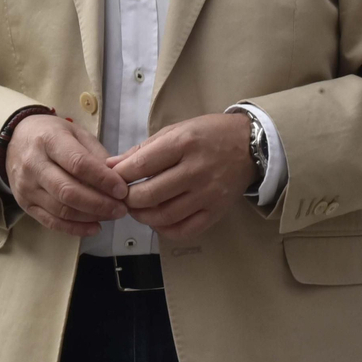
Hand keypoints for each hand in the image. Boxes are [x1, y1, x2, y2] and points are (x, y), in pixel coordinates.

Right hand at [4, 115, 127, 236]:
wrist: (14, 140)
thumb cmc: (50, 134)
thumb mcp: (74, 132)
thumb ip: (95, 153)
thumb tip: (118, 177)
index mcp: (49, 140)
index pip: (78, 164)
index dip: (103, 179)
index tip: (122, 190)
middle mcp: (34, 164)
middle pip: (68, 191)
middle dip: (100, 203)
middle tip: (121, 208)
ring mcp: (27, 187)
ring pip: (61, 210)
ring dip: (90, 216)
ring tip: (111, 216)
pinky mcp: (25, 204)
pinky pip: (51, 222)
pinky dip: (75, 228)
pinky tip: (94, 227)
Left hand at [107, 113, 255, 243]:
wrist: (250, 145)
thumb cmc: (209, 134)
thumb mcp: (175, 130)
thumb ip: (143, 150)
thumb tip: (111, 166)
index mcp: (183, 143)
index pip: (141, 165)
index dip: (120, 176)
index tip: (112, 180)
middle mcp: (195, 170)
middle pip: (149, 194)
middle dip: (128, 199)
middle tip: (122, 197)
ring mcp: (207, 194)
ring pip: (164, 215)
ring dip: (142, 216)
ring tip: (136, 209)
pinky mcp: (216, 212)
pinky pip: (184, 230)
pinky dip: (164, 230)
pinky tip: (157, 221)